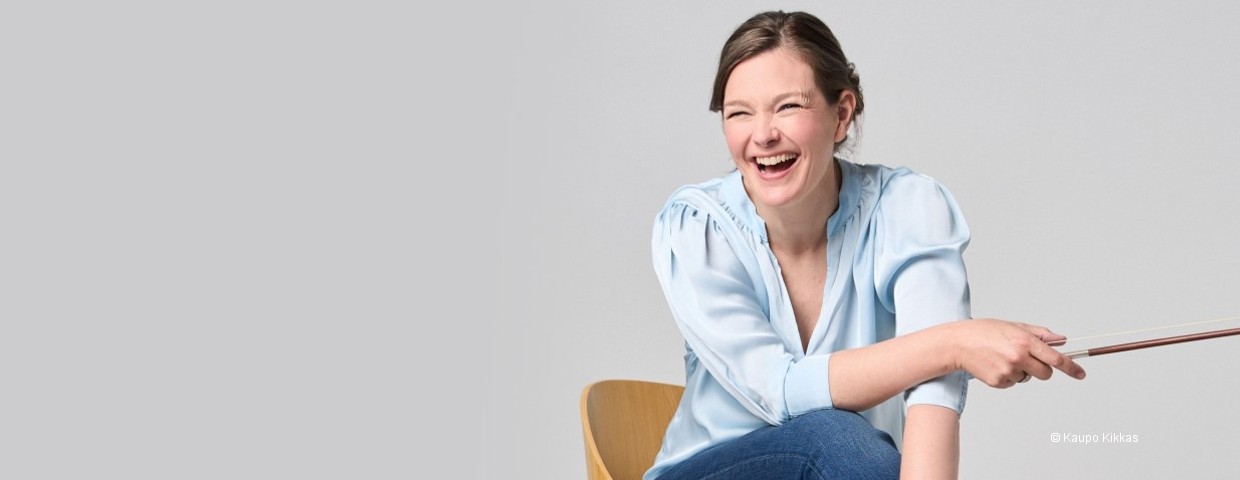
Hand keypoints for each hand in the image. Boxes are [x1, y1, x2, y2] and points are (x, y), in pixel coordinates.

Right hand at [948, 319, 1085, 387]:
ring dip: (1021, 371)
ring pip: (1028, 378)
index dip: (1071, 367)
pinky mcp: (999, 382)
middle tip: (1027, 359)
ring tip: (1002, 358)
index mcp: (1025, 341)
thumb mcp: (1013, 326)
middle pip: (1046, 373)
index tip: (1081, 374)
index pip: (1056, 358)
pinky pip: (1013, 383)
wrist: (957, 343)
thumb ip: (1039, 334)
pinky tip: (995, 365)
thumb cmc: (984, 332)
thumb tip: (1060, 339)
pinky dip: (1008, 376)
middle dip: (1042, 369)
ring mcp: (1009, 371)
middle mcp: (1019, 357)